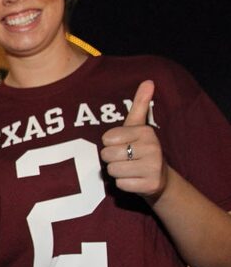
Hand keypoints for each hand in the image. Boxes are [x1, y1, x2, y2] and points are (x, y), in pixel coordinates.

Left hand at [100, 80, 167, 199]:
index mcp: (146, 132)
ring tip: (129, 169)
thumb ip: (140, 104)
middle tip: (125, 159)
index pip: (107, 139)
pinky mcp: (150, 185)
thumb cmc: (141, 148)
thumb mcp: (139, 126)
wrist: (159, 178)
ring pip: (113, 170)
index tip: (122, 145)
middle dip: (111, 159)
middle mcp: (152, 148)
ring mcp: (153, 167)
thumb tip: (148, 81)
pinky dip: (124, 184)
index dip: (109, 144)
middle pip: (108, 155)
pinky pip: (121, 184)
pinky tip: (134, 180)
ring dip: (117, 172)